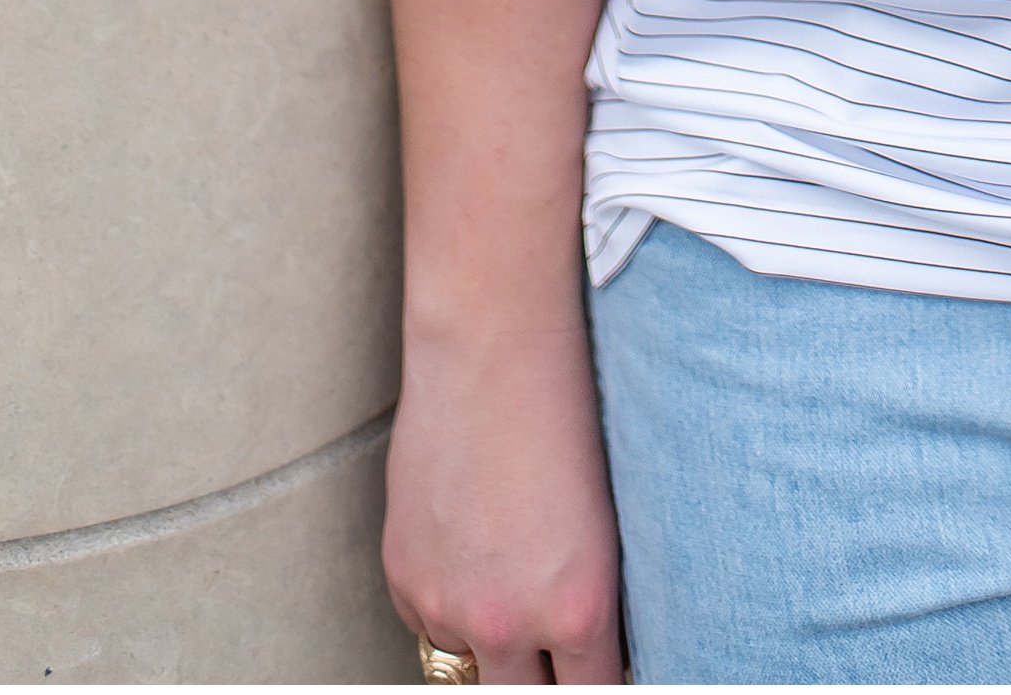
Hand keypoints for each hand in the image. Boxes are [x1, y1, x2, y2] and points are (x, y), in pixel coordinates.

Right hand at [383, 313, 624, 683]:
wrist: (492, 350)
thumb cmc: (567, 414)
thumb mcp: (606, 520)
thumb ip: (589, 596)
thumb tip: (589, 645)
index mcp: (579, 609)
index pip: (591, 693)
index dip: (593, 677)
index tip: (592, 663)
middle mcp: (509, 624)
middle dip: (539, 676)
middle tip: (549, 636)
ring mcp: (448, 606)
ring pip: (470, 667)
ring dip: (490, 640)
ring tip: (509, 567)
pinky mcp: (404, 579)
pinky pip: (429, 626)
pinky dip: (447, 603)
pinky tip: (470, 542)